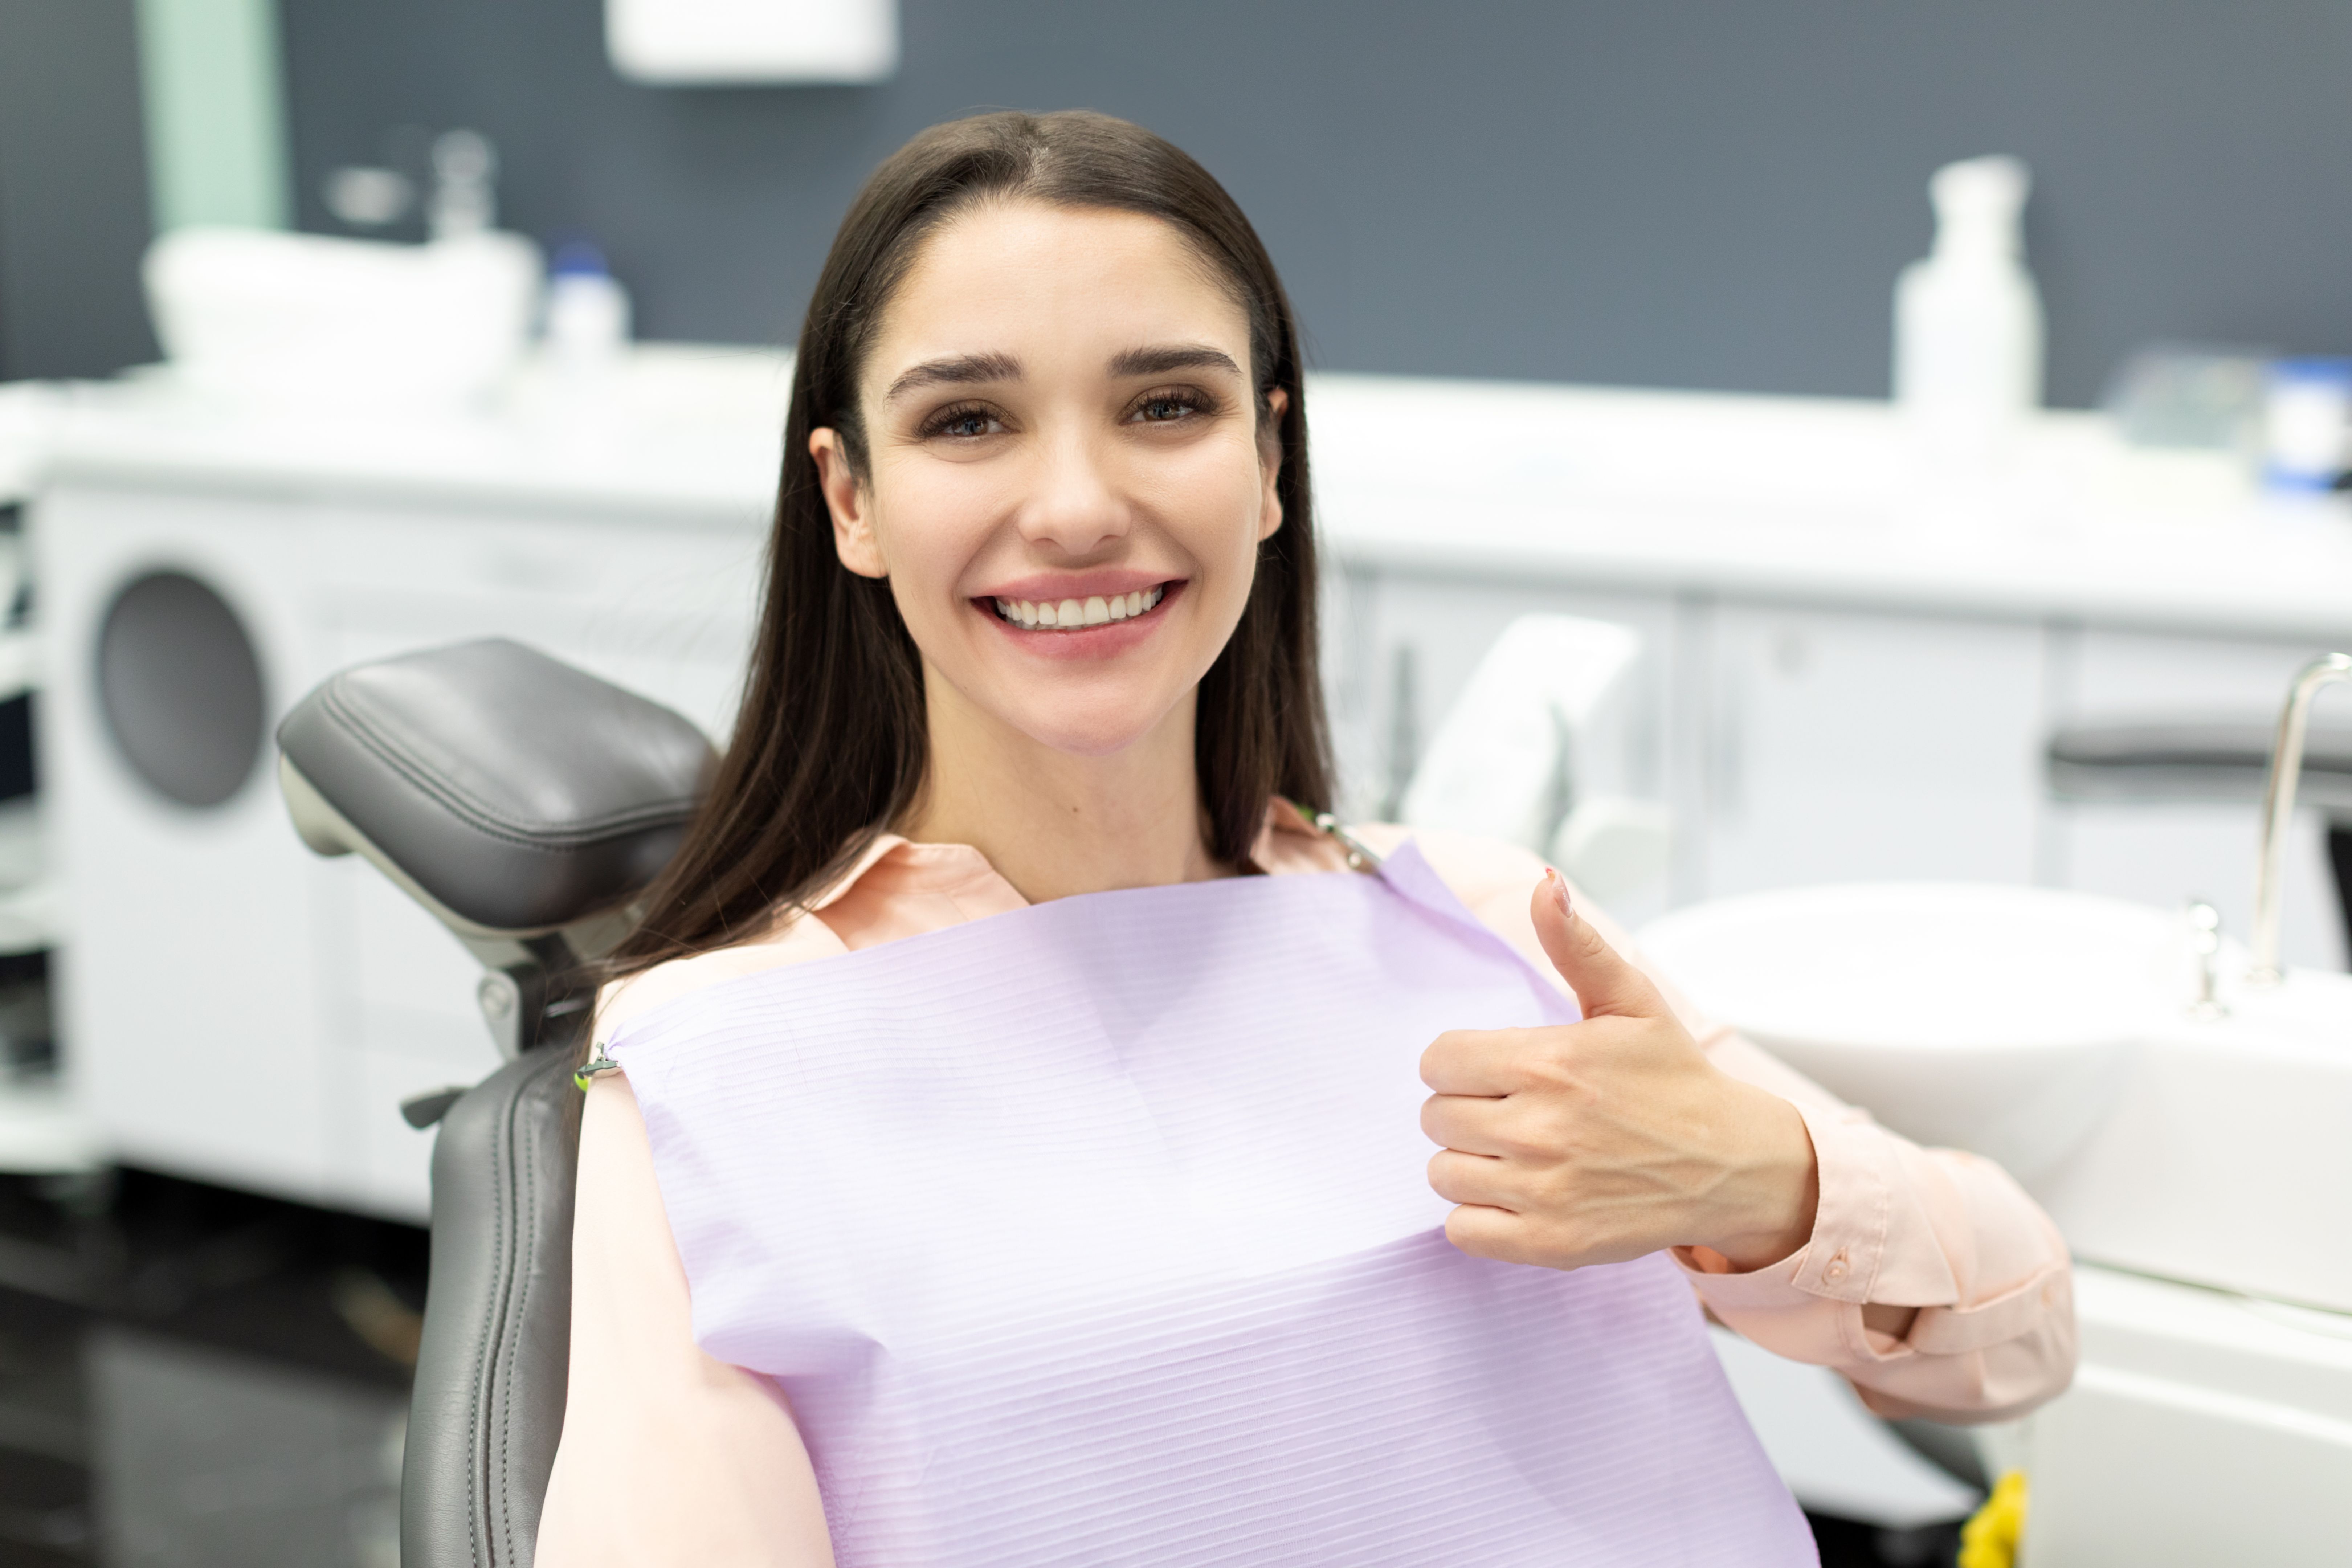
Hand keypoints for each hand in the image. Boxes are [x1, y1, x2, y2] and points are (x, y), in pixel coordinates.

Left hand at [1420, 869, 1818, 1272]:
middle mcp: (1539, 1128)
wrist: (1732, 1164)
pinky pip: (1463, 1230)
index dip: (1460, 1063)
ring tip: (1516, 1152)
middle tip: (1512, 1111)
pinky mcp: (1551, 1243)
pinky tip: (1516, 1194)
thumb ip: (1577, 944)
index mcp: (1548, 1062)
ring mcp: (1544, 1191)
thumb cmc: (1673, 1078)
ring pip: (1443, 1172)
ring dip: (1469, 1161)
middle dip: (1465, 1108)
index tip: (1494, 1070)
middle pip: (1436, 1116)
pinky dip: (1478, 1216)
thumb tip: (1545, 883)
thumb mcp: (1631, 1001)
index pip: (1439, 1061)